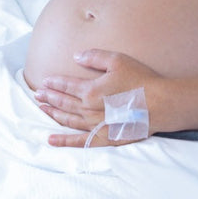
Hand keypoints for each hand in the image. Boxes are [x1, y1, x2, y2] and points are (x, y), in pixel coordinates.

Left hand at [34, 49, 162, 147]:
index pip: (66, 85)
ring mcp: (95, 125)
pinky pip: (79, 141)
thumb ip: (95, 57)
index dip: (54, 82)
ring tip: (42, 109)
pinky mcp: (103, 137)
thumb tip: (76, 56)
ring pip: (67, 119)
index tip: (45, 81)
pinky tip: (51, 140)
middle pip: (63, 102)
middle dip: (49, 97)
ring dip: (53, 114)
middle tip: (38, 94)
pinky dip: (63, 141)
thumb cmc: (140, 80)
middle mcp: (89, 109)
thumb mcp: (118, 60)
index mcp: (91, 90)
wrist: (159, 103)